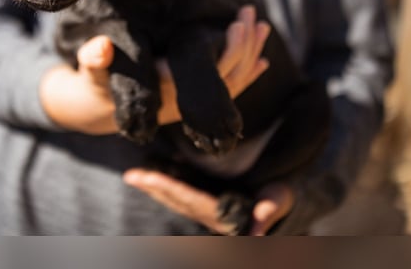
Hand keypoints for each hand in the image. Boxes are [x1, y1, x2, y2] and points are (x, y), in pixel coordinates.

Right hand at [39, 5, 269, 133]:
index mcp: (167, 90)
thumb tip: (100, 47)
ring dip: (250, 56)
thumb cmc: (95, 82)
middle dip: (244, 46)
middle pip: (227, 77)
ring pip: (231, 84)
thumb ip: (93, 59)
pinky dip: (245, 74)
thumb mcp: (91, 70)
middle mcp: (184, 102)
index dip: (230, 49)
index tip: (238, 22)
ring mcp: (190, 106)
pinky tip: (262, 60)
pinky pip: (227, 91)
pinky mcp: (192, 103)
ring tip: (264, 27)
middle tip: (252, 15)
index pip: (209, 73)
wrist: (98, 110)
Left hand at [123, 170, 294, 235]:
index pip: (192, 200)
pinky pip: (180, 196)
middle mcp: (211, 216)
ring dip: (153, 188)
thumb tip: (256, 236)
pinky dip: (164, 187)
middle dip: (153, 187)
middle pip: (177, 200)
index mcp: (224, 215)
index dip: (170, 188)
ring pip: (175, 199)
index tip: (150, 177)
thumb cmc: (278, 199)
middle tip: (131, 175)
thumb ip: (267, 213)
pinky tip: (149, 179)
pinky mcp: (204, 206)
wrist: (279, 203)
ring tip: (134, 177)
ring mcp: (206, 212)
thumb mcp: (277, 201)